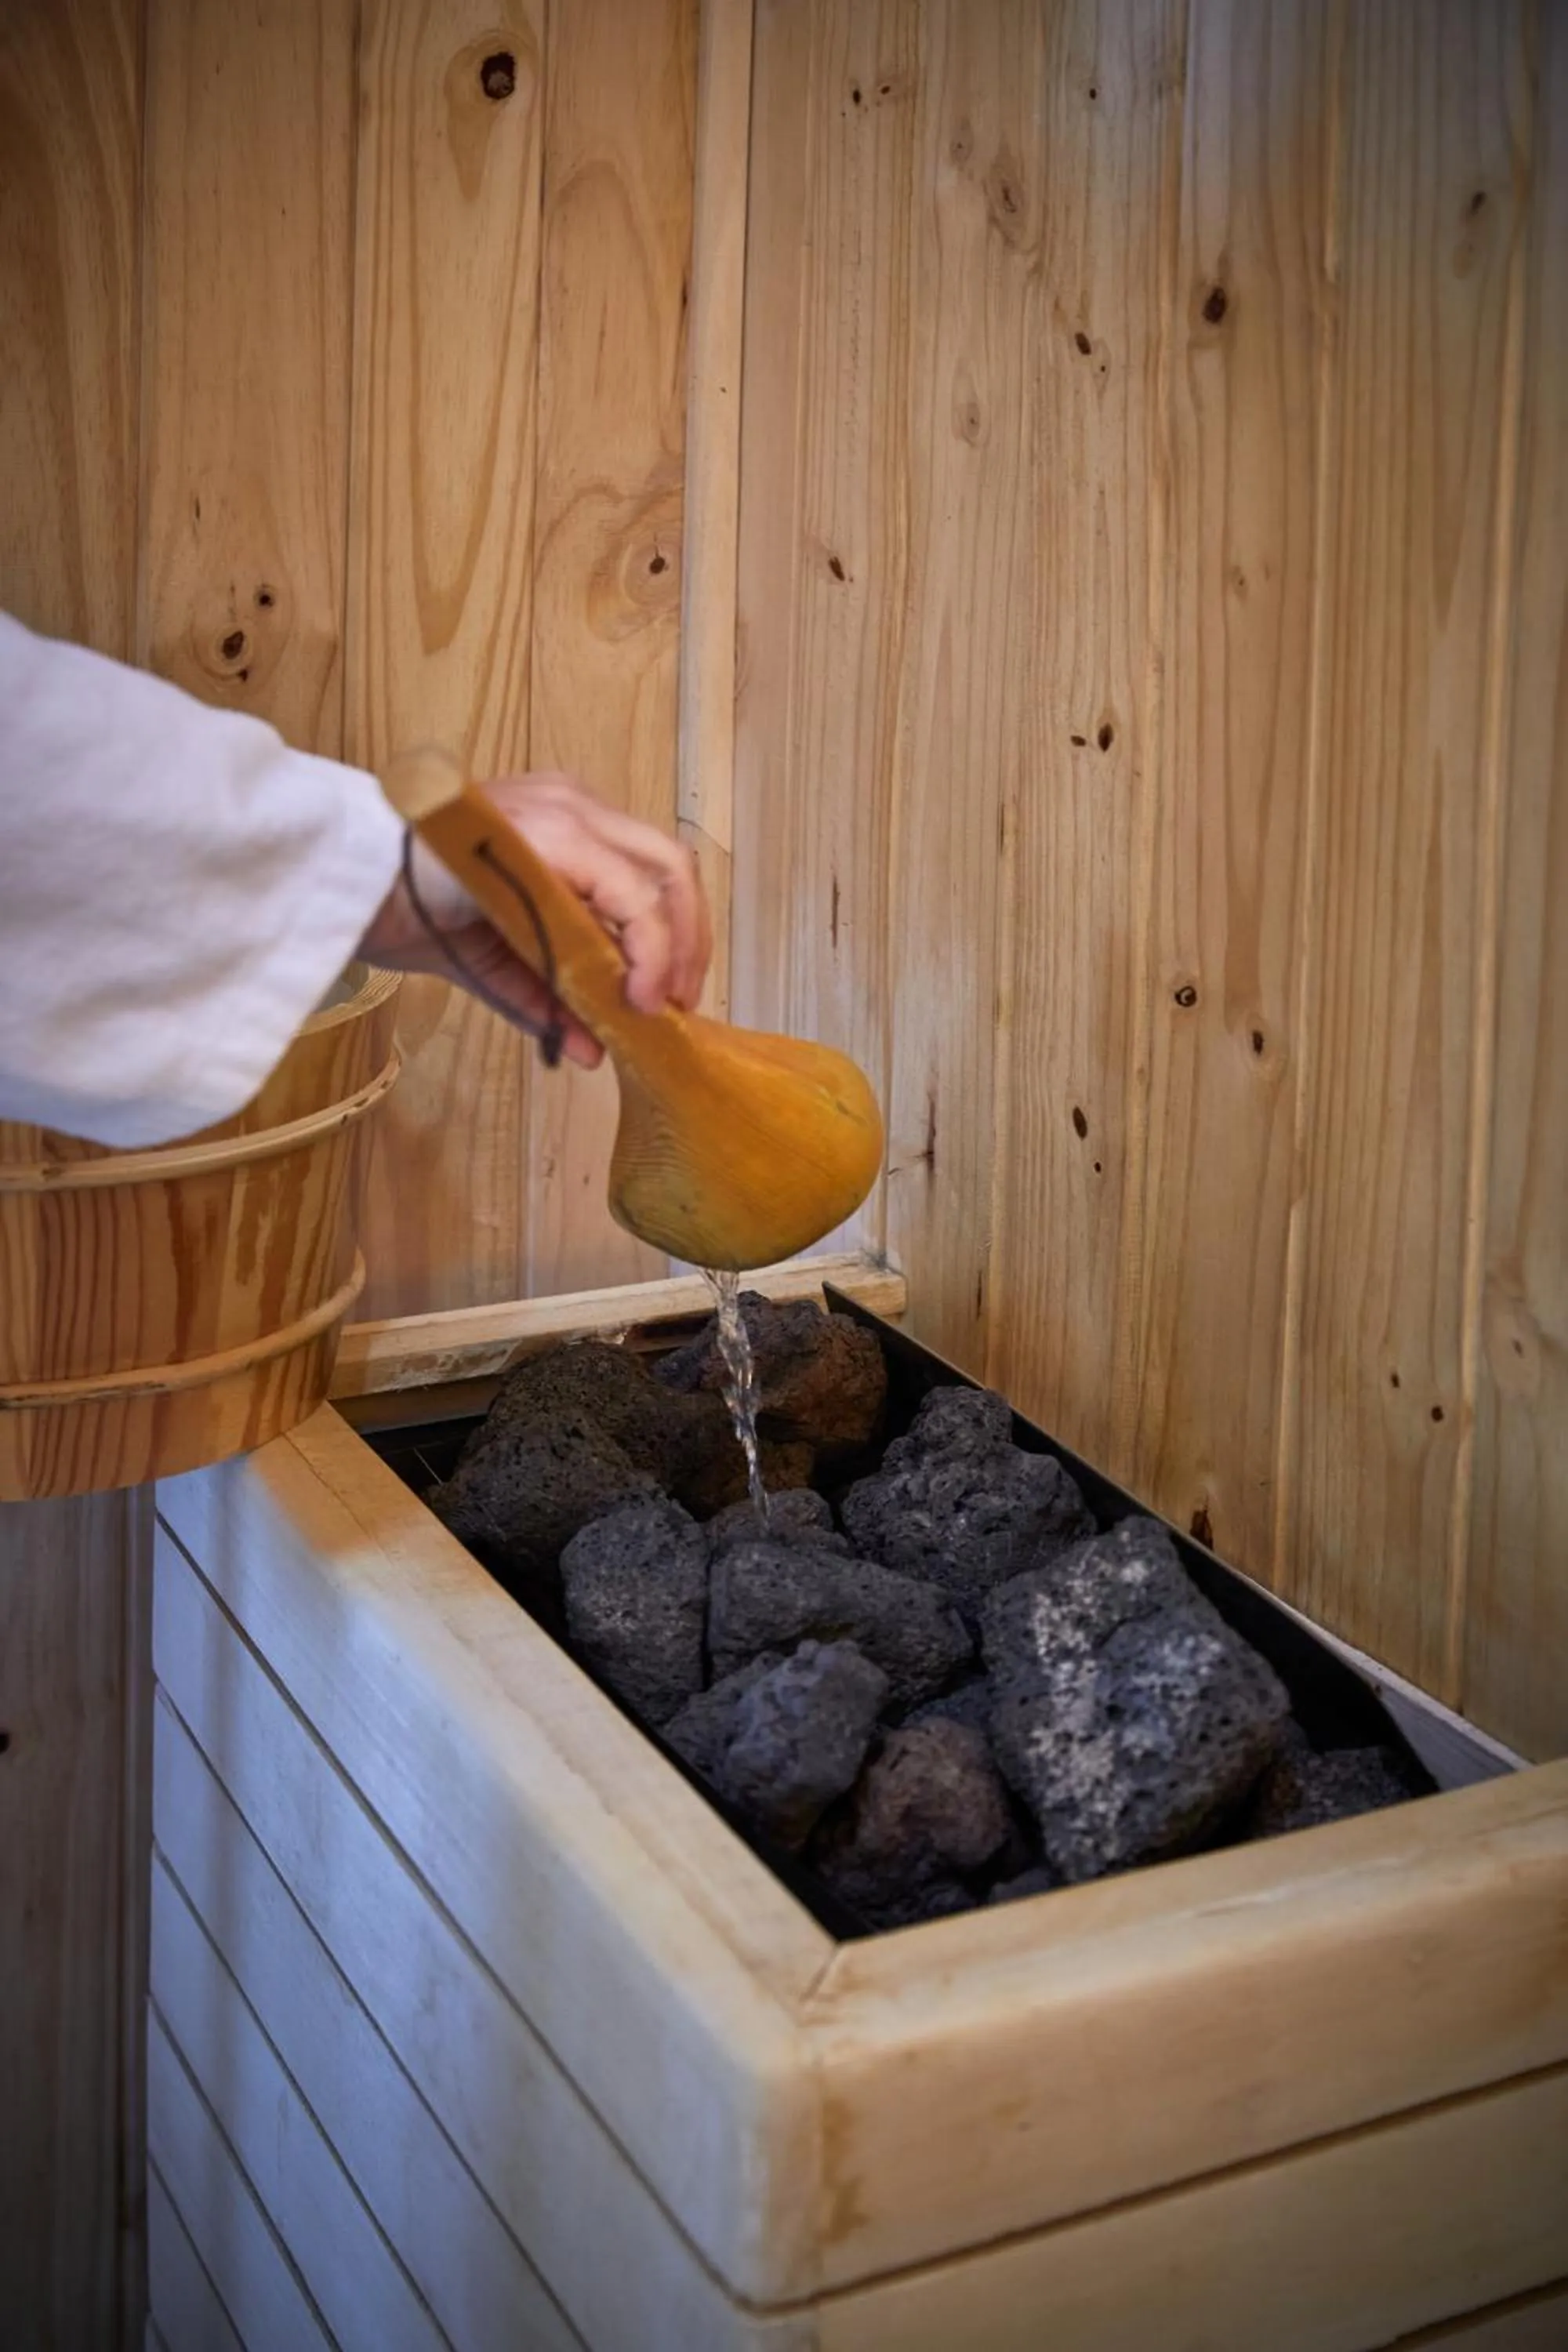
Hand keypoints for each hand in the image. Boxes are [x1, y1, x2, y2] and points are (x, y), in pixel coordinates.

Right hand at [359, 771, 711, 1069]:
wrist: (348, 886)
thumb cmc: (404, 908)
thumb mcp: (495, 958)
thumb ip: (547, 997)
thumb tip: (592, 1050)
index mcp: (563, 821)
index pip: (648, 867)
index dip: (674, 931)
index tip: (669, 992)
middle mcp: (572, 803)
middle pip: (672, 865)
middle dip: (690, 941)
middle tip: (678, 1003)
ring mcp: (567, 811)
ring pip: (664, 874)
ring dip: (674, 948)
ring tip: (659, 1004)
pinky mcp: (556, 835)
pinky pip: (630, 894)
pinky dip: (647, 948)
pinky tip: (635, 991)